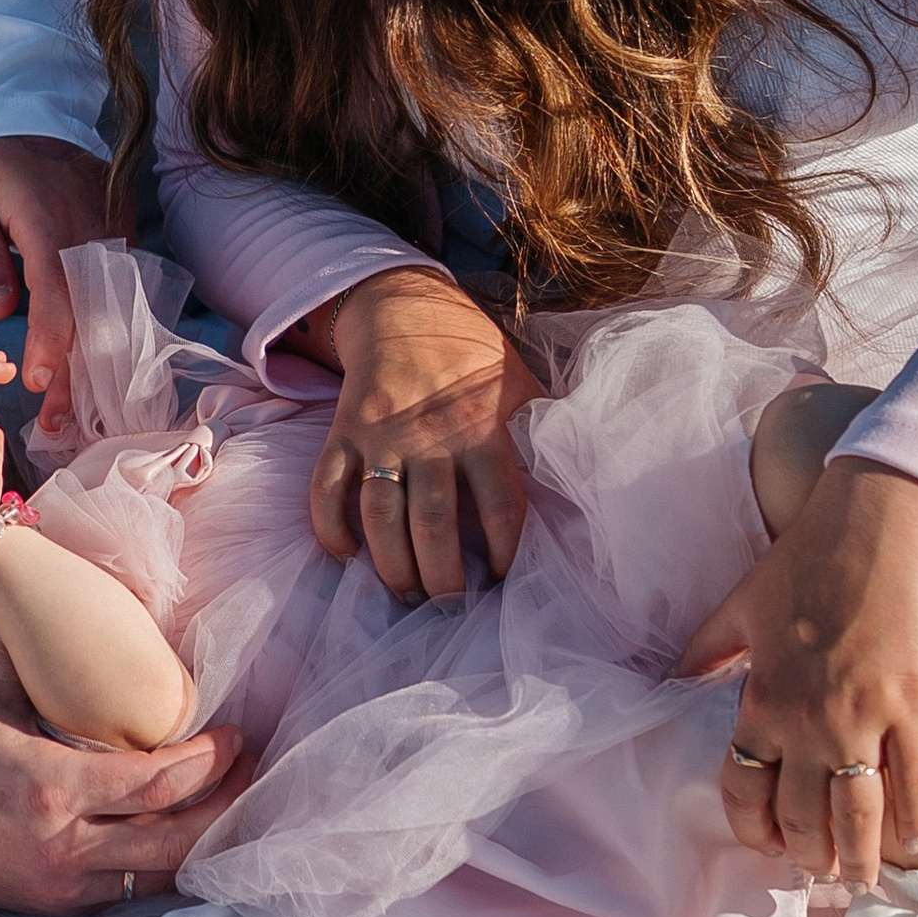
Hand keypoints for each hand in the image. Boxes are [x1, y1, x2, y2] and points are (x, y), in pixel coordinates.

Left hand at [0, 137, 117, 423]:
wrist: (22, 110)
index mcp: (45, 210)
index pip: (56, 285)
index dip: (50, 338)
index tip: (36, 380)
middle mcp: (90, 218)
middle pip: (93, 305)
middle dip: (77, 369)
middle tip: (55, 422)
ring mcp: (112, 222)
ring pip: (113, 301)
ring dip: (95, 357)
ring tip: (72, 410)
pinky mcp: (120, 227)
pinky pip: (121, 286)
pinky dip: (107, 328)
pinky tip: (91, 369)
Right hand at [0, 669, 254, 909]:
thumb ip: (48, 677)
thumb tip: (99, 640)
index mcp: (52, 787)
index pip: (157, 782)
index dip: (209, 761)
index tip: (234, 734)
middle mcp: (66, 844)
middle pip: (176, 838)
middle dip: (225, 803)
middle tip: (250, 766)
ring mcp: (64, 881)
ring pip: (161, 873)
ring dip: (203, 837)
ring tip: (231, 798)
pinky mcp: (58, 902)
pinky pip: (131, 888)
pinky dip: (165, 861)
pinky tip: (184, 831)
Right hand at [310, 267, 541, 601]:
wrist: (402, 308)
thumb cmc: (472, 356)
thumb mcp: (520, 383)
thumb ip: (544, 430)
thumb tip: (590, 478)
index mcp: (481, 426)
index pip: (500, 504)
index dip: (506, 551)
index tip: (505, 581)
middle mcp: (429, 435)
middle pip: (433, 522)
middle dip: (442, 578)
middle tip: (449, 608)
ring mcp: (380, 435)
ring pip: (379, 514)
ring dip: (390, 564)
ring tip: (406, 593)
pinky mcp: (342, 431)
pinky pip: (326, 487)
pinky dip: (329, 527)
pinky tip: (345, 555)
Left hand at [675, 457, 917, 886]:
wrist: (879, 526)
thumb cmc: (807, 560)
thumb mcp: (741, 605)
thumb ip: (706, 652)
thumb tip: (668, 682)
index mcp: (762, 699)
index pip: (746, 788)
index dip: (754, 828)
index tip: (765, 845)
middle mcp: (809, 721)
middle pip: (804, 816)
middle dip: (807, 853)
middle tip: (816, 869)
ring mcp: (866, 718)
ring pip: (859, 815)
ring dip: (858, 856)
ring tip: (859, 876)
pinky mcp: (916, 708)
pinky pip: (915, 784)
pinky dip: (912, 820)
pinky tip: (911, 840)